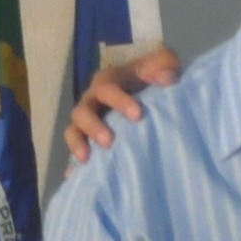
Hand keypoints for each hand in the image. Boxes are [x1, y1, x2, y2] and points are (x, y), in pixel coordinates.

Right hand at [62, 45, 183, 160]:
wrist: (147, 92)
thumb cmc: (153, 76)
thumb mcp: (162, 64)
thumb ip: (165, 65)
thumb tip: (168, 79)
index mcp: (108, 81)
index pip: (108, 88)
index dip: (119, 100)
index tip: (138, 115)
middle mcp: (92, 101)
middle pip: (83, 111)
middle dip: (94, 126)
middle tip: (110, 141)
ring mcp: (86, 122)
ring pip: (73, 131)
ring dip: (78, 143)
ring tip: (86, 158)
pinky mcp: (86, 140)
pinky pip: (73, 153)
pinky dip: (72, 164)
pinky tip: (74, 176)